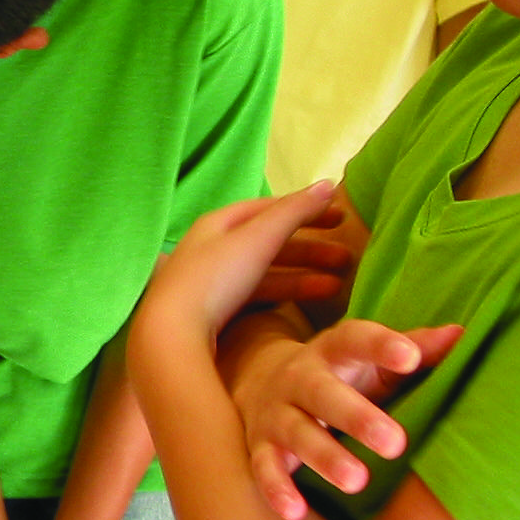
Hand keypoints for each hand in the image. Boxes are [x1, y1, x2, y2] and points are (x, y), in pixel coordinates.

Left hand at [140, 182, 341, 341]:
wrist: (171, 335)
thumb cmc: (214, 278)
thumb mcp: (257, 239)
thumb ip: (294, 212)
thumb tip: (329, 185)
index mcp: (216, 224)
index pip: (267, 209)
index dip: (305, 209)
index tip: (339, 216)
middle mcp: (210, 249)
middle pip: (268, 243)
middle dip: (309, 249)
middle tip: (348, 256)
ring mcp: (210, 282)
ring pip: (264, 273)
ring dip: (303, 277)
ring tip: (339, 285)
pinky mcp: (212, 313)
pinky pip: (255, 298)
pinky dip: (284, 297)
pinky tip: (305, 305)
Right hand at [232, 319, 464, 519]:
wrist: (262, 382)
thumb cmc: (341, 375)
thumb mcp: (371, 358)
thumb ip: (415, 347)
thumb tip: (462, 336)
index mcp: (333, 351)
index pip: (354, 339)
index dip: (380, 345)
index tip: (410, 357)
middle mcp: (299, 378)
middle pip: (322, 392)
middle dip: (355, 416)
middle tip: (394, 443)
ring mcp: (276, 413)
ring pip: (296, 433)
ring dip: (324, 457)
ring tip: (356, 482)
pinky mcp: (260, 445)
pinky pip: (264, 467)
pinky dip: (276, 489)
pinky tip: (295, 510)